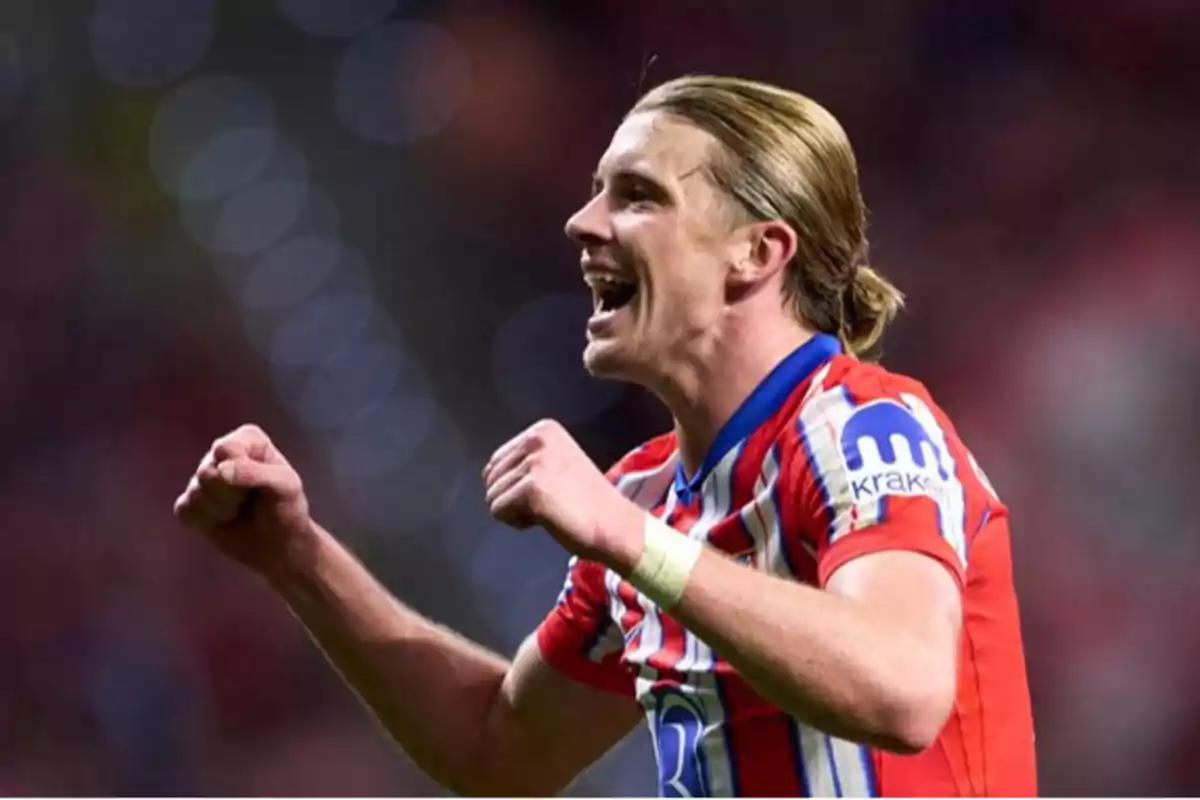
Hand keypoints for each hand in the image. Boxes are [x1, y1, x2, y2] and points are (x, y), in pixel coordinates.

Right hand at [174, 424, 314, 577]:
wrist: (279, 543)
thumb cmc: (286, 508)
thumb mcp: (285, 487)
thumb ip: (255, 473)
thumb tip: (220, 470)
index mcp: (248, 439)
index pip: (226, 450)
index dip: (240, 472)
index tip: (261, 485)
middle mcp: (222, 453)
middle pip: (207, 473)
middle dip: (231, 495)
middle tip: (250, 500)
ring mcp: (203, 477)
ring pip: (195, 494)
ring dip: (222, 511)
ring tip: (240, 510)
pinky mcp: (190, 501)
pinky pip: (185, 510)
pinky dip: (207, 522)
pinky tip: (224, 520)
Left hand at [482, 420, 642, 565]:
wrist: (615, 525)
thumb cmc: (586, 502)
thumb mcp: (556, 463)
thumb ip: (525, 461)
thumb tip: (488, 473)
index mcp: (543, 429)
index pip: (496, 460)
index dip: (516, 484)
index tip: (551, 488)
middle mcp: (537, 439)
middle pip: (491, 478)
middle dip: (513, 497)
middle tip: (551, 501)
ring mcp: (534, 463)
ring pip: (492, 496)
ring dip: (517, 510)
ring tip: (551, 508)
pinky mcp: (531, 489)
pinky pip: (498, 512)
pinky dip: (518, 522)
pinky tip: (546, 518)